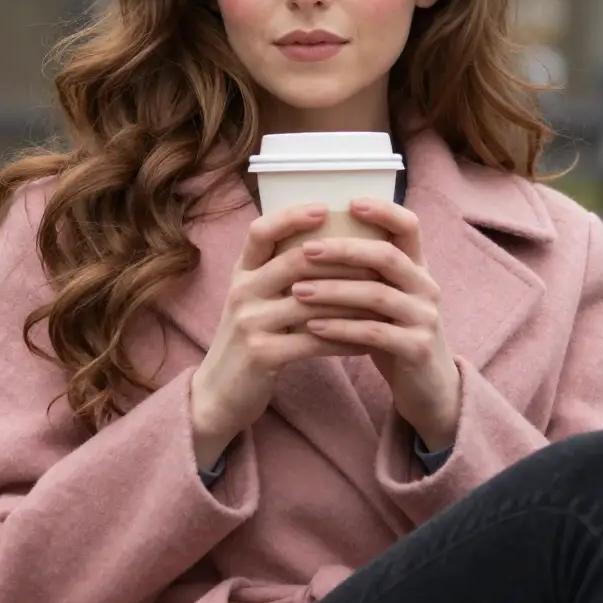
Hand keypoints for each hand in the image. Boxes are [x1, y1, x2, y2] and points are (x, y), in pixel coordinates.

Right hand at [188, 204, 377, 468]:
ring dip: (351, 299)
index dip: (291, 216)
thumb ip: (278, 274)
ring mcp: (249, 323)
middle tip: (378, 256)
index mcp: (241, 273)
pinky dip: (345, 339)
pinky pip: (314, 341)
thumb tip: (328, 242)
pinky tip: (369, 341)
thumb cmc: (249, 340)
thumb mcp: (254, 301)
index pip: (260, 231)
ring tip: (384, 296)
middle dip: (339, 257)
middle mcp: (241, 291)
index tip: (326, 207)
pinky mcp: (262, 354)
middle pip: (293, 261)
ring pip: (311, 302)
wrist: (218, 394)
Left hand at [289, 197, 461, 451]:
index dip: (383, 210)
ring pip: (378, 295)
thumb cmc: (394, 335)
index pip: (409, 226)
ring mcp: (425, 318)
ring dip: (334, 291)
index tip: (349, 203)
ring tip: (297, 291)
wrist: (427, 387)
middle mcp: (427, 287)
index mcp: (418, 268)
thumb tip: (311, 238)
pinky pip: (375, 334)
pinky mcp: (417, 349)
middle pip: (387, 256)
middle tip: (305, 249)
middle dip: (344, 250)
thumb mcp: (384, 298)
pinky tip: (313, 327)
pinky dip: (341, 329)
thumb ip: (364, 272)